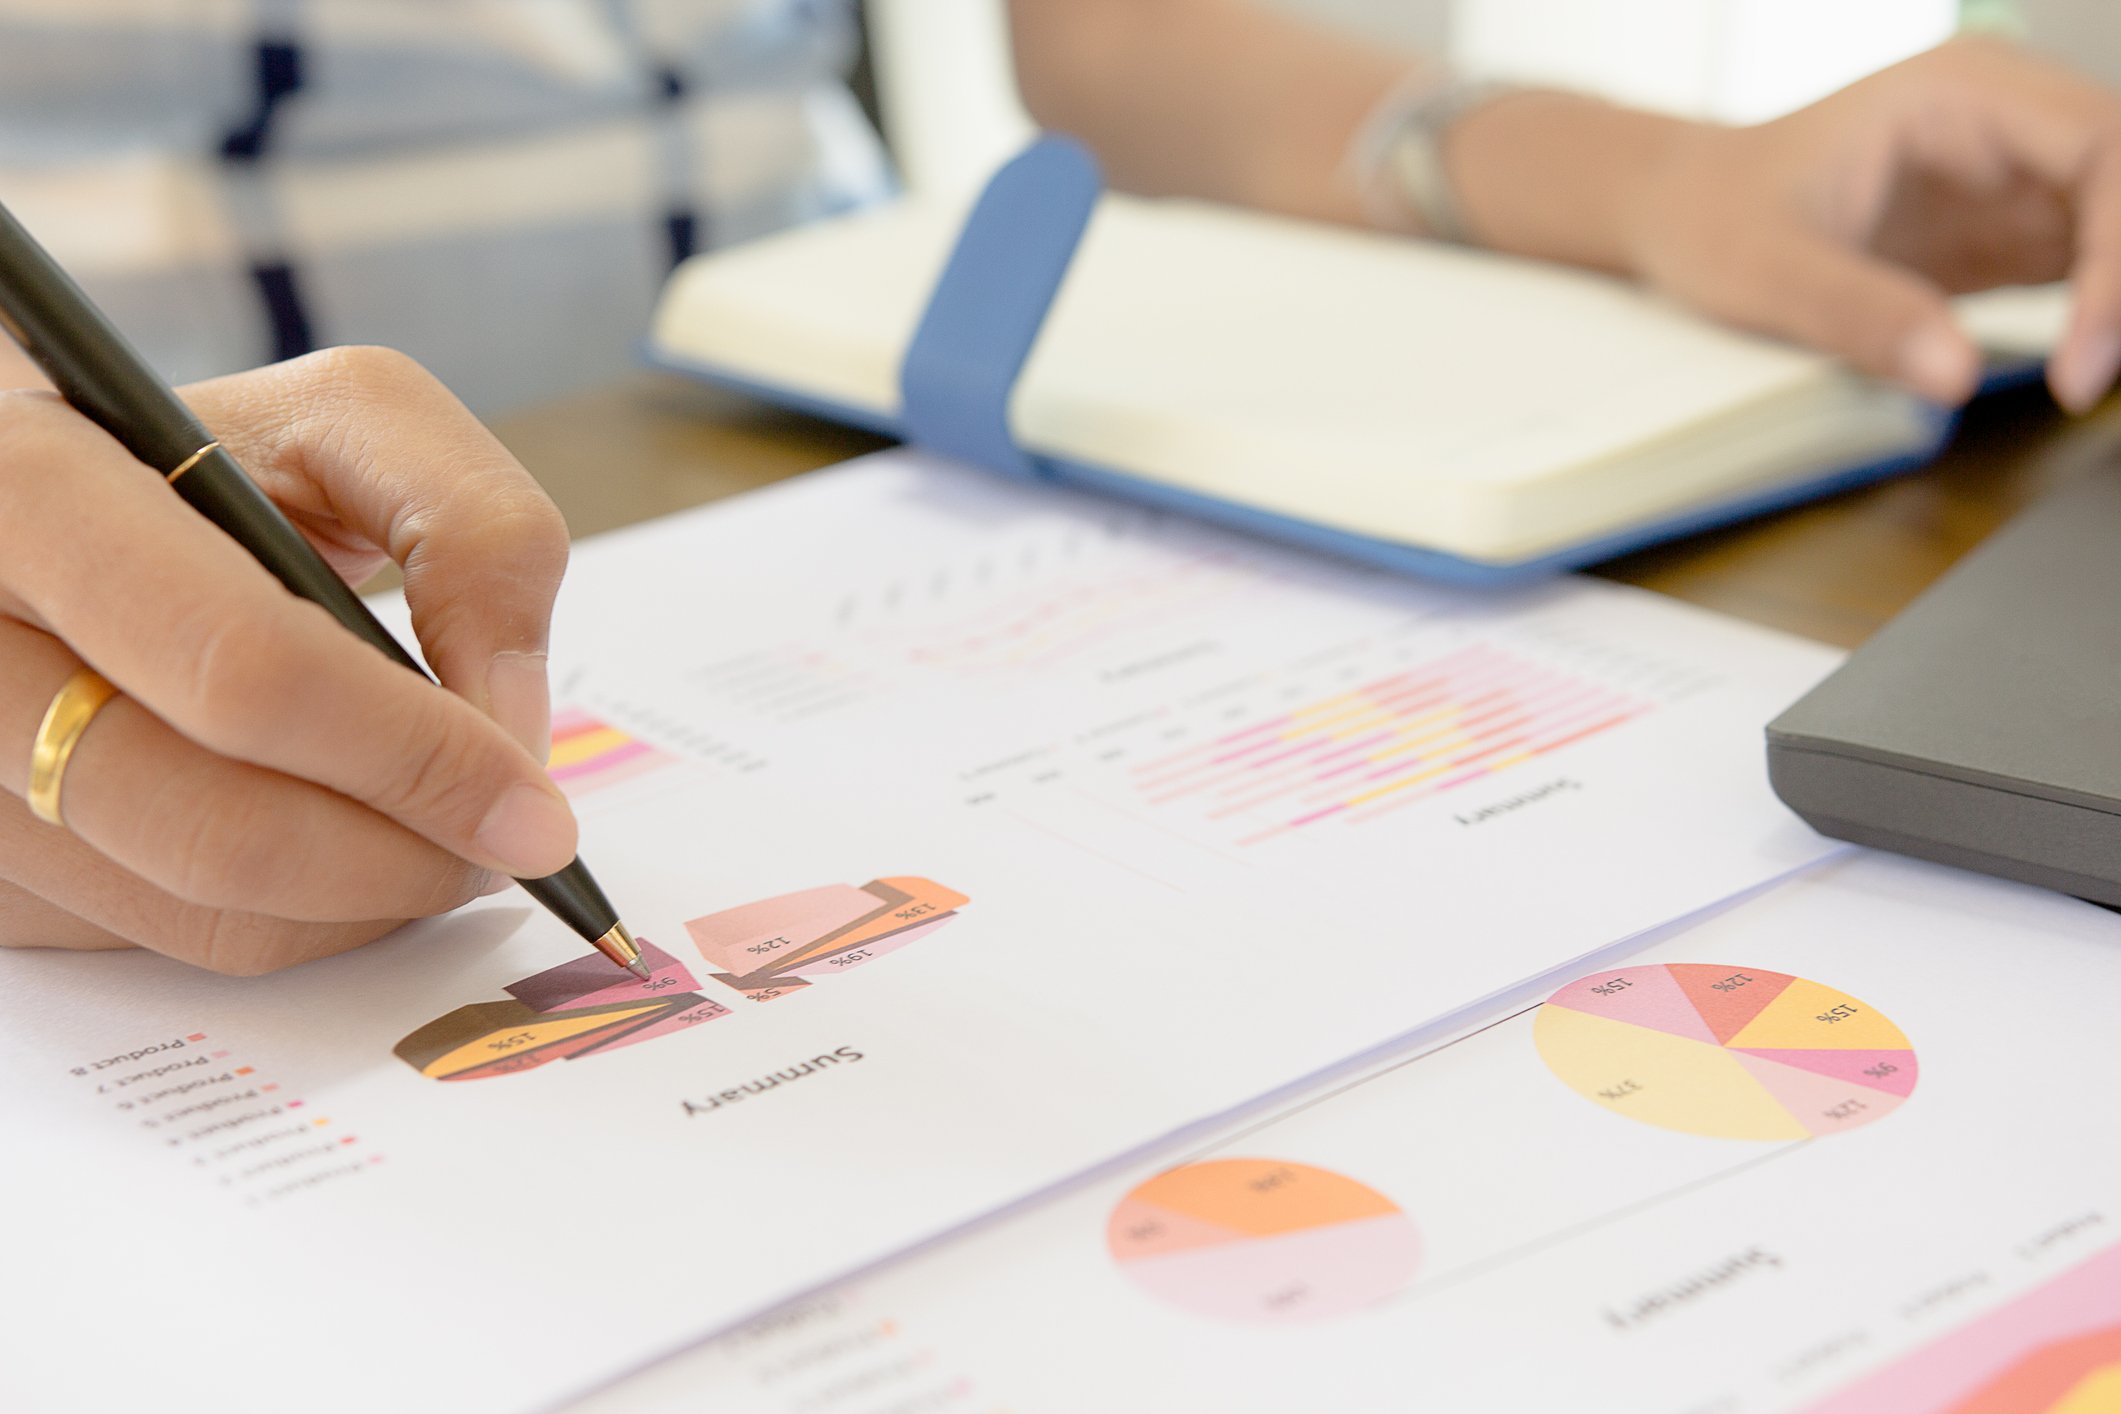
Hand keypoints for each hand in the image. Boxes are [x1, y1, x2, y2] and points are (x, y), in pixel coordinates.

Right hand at [0, 346, 574, 973]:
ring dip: (364, 903)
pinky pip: (166, 944)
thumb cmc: (216, 459)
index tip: (531, 808)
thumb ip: (475, 532)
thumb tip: (511, 727)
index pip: (243, 668)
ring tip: (434, 832)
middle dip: (405, 857)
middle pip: (218, 827)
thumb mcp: (355, 424)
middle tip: (507, 849)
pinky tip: (318, 826)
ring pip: (199, 914)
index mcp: (31, 489)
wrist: (56, 509)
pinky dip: (286, 913)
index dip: (413, 754)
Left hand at [1452, 38, 2120, 409]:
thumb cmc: (1714, 218)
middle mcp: (2007, 122)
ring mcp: (2017, 175)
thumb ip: (1858, 316)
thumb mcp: (1768, 273)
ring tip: (2089, 381)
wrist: (1681, 213)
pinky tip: (2086, 372)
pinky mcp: (2012, 232)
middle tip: (2094, 380)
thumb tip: (1954, 374)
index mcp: (1961, 95)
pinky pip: (2096, 267)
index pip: (2101, 153)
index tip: (2086, 357)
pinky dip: (2104, 319)